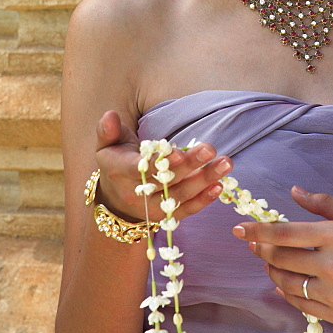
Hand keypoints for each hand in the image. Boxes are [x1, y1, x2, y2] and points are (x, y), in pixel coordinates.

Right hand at [94, 110, 232, 223]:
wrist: (115, 198)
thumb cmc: (116, 160)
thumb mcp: (107, 143)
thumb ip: (108, 130)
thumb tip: (110, 115)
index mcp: (119, 171)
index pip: (140, 168)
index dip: (159, 162)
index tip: (179, 152)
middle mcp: (135, 193)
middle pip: (166, 181)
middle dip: (190, 165)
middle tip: (211, 149)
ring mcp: (151, 208)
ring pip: (180, 196)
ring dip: (204, 180)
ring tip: (225, 163)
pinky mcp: (166, 217)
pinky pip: (186, 210)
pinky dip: (204, 200)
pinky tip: (220, 185)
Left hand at [233, 186, 332, 329]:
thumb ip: (323, 203)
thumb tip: (293, 191)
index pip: (283, 233)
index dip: (257, 231)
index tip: (239, 229)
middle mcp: (332, 265)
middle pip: (279, 259)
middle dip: (261, 251)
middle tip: (254, 244)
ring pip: (286, 284)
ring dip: (272, 272)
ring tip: (270, 262)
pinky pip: (300, 305)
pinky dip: (287, 293)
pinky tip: (286, 283)